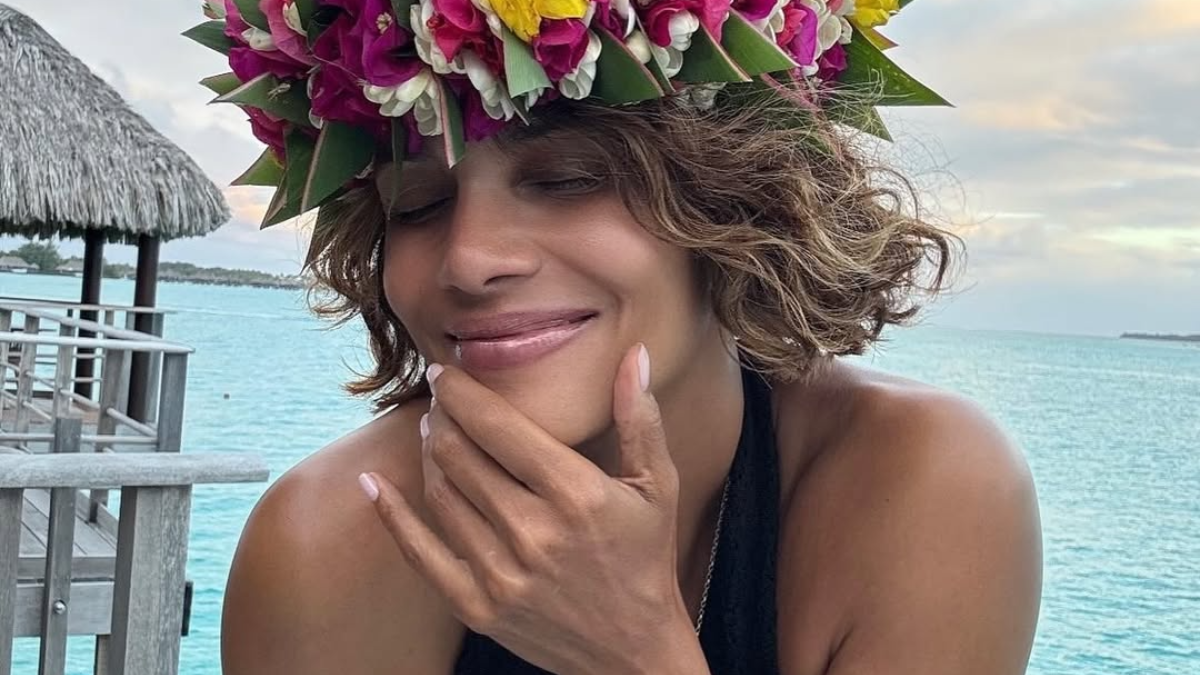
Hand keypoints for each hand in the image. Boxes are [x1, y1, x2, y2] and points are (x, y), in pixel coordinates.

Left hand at [360, 344, 702, 674]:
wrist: (633, 652)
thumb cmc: (646, 559)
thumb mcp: (658, 486)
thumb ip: (640, 418)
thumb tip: (636, 354)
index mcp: (576, 494)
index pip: (498, 426)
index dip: (462, 392)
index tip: (446, 372)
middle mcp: (533, 531)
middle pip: (460, 454)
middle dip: (443, 416)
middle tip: (440, 399)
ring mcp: (501, 573)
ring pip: (440, 493)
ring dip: (428, 453)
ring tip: (432, 432)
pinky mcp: (478, 607)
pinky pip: (420, 552)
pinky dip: (391, 514)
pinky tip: (372, 483)